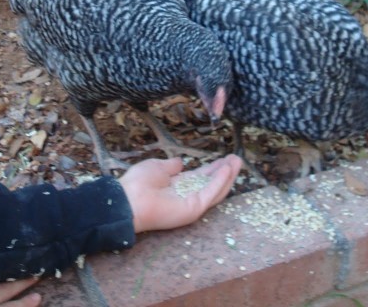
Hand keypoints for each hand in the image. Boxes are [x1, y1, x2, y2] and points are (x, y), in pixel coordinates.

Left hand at [119, 154, 241, 232]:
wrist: (129, 200)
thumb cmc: (138, 183)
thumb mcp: (157, 167)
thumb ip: (171, 166)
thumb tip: (181, 162)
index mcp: (177, 186)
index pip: (200, 177)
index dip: (212, 168)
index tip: (224, 159)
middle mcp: (186, 195)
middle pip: (211, 183)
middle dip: (225, 171)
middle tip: (237, 158)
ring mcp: (192, 203)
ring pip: (215, 189)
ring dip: (228, 175)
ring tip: (237, 161)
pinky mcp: (194, 209)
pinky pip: (211, 193)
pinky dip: (221, 180)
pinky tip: (228, 168)